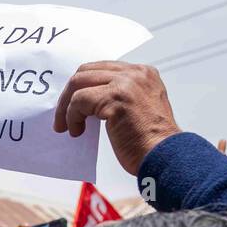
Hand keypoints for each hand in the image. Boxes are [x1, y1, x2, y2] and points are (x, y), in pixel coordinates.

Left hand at [55, 62, 180, 175]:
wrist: (165, 157)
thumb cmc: (150, 142)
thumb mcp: (139, 108)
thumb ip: (119, 96)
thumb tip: (88, 100)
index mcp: (143, 73)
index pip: (102, 68)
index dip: (82, 85)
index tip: (72, 103)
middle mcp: (135, 73)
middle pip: (86, 71)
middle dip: (68, 94)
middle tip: (62, 116)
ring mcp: (126, 84)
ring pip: (78, 83)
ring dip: (65, 107)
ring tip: (65, 125)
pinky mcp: (115, 98)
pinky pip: (79, 101)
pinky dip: (71, 116)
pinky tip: (76, 131)